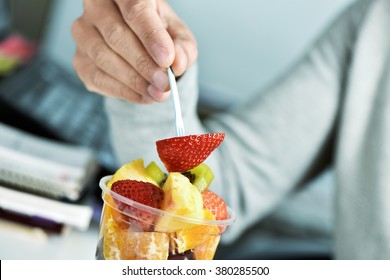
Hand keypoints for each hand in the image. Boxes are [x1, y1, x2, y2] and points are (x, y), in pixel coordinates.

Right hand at [72, 0, 196, 102]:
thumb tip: (178, 64)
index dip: (151, 36)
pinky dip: (124, 91)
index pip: (134, 9)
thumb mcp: (178, 36)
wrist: (141, 46)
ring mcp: (83, 33)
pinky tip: (144, 96)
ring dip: (134, 80)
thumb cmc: (159, 34)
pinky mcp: (79, 59)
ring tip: (158, 93)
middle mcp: (96, 6)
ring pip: (103, 57)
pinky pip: (97, 78)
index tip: (167, 60)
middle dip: (144, 64)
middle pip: (116, 35)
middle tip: (165, 83)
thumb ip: (182, 47)